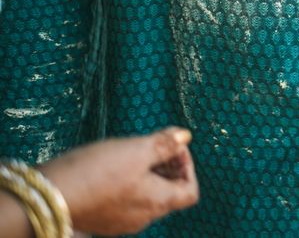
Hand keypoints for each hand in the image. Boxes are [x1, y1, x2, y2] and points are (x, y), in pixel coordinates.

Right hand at [38, 126, 198, 234]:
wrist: (48, 196)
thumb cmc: (97, 172)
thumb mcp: (136, 150)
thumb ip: (164, 144)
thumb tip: (185, 136)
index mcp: (158, 203)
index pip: (190, 191)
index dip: (187, 166)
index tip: (172, 147)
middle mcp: (142, 218)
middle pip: (168, 193)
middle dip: (166, 166)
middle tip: (152, 145)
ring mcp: (120, 222)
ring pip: (145, 196)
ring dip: (146, 174)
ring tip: (130, 153)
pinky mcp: (100, 219)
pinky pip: (124, 201)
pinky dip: (127, 184)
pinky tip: (110, 167)